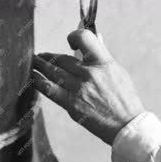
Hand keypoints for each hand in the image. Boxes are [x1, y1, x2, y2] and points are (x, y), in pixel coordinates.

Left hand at [32, 29, 144, 144]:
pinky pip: (49, 89)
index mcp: (103, 63)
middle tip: (42, 56)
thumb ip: (103, 55)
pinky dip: (39, 81)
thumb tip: (96, 38)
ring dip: (39, 65)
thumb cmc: (124, 100)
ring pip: (52, 71)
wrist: (126, 125)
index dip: (74, 36)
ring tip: (34, 62)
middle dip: (49, 56)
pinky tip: (33, 76)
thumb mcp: (118, 72)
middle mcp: (89, 73)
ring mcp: (79, 89)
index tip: (70, 42)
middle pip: (62, 58)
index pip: (84, 38)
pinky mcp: (71, 104)